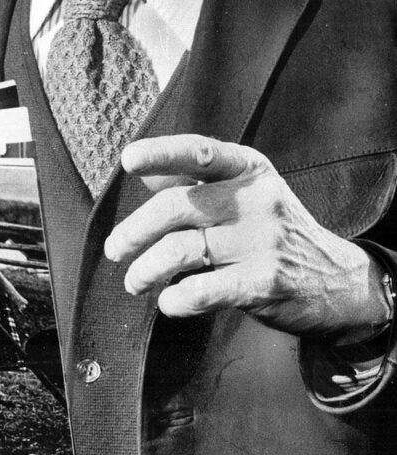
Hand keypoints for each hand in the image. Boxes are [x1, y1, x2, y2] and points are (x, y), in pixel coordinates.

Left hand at [103, 135, 390, 339]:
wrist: (339, 281)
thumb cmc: (272, 230)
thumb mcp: (244, 194)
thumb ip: (194, 182)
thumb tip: (146, 173)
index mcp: (247, 169)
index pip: (200, 152)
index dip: (162, 153)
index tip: (128, 160)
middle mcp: (256, 198)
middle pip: (177, 207)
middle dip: (135, 230)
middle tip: (115, 249)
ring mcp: (262, 240)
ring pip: (181, 250)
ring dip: (145, 269)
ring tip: (134, 281)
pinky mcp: (264, 282)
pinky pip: (203, 289)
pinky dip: (176, 298)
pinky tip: (168, 301)